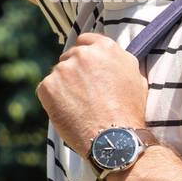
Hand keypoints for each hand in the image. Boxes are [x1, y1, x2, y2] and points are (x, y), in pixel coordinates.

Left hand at [35, 32, 149, 157]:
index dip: (86, 56)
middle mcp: (83, 54)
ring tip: (79, 108)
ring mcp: (63, 69)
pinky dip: (53, 100)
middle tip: (84, 94)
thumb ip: (120, 61)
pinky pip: (46, 90)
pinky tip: (68, 113)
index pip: (86, 41)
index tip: (86, 69)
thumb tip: (111, 57)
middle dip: (74, 72)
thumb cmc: (129, 112)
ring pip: (58, 74)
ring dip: (64, 86)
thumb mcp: (136, 78)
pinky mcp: (48, 86)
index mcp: (105, 48)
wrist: (115, 139)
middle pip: (70, 56)